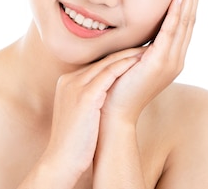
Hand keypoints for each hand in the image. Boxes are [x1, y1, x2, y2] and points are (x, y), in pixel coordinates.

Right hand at [40, 47, 143, 182]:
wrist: (61, 160)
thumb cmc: (74, 142)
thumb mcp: (77, 113)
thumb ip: (87, 99)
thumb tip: (105, 97)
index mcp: (66, 83)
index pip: (95, 65)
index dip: (116, 59)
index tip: (134, 54)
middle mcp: (69, 80)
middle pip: (101, 61)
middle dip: (124, 53)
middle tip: (144, 47)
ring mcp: (75, 86)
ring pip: (106, 64)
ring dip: (128, 56)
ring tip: (146, 51)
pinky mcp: (84, 96)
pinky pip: (108, 75)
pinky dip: (124, 66)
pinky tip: (139, 63)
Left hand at [101, 0, 205, 123]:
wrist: (112, 112)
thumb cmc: (116, 85)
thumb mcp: (131, 59)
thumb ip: (138, 45)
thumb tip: (134, 26)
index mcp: (169, 57)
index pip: (184, 23)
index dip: (189, 1)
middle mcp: (175, 59)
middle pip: (190, 19)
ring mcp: (170, 62)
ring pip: (184, 23)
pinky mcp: (159, 64)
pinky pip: (170, 34)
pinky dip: (175, 15)